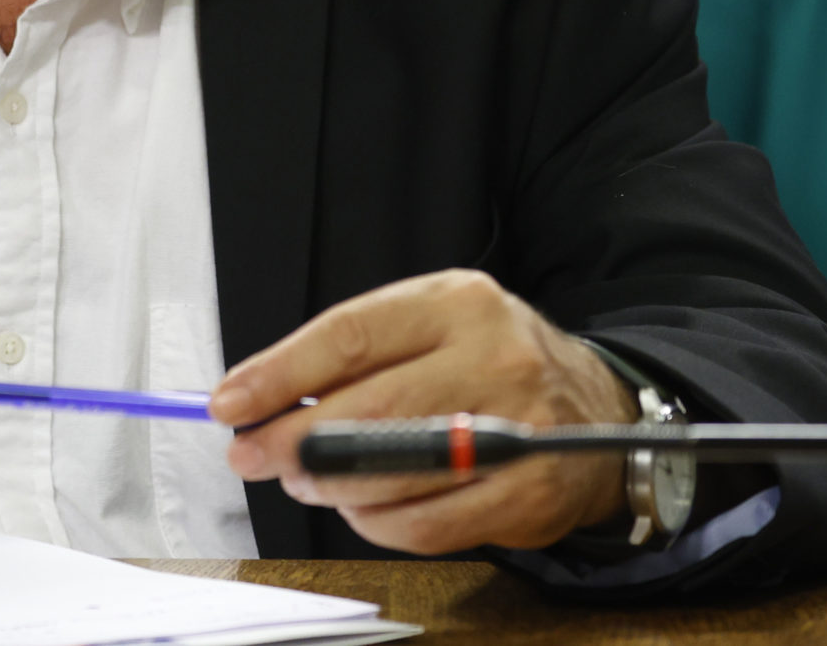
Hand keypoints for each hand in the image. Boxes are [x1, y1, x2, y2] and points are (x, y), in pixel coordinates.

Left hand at [210, 269, 635, 554]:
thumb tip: (261, 401)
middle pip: (366, 408)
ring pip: (392, 473)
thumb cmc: (488, 365)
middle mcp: (494, 356)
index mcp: (457, 302)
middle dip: (291, 440)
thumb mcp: (432, 328)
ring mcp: (518, 427)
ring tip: (305, 482)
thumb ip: (356, 359)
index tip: (231, 402)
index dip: (279, 373)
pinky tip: (361, 510)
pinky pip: (426, 526)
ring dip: (329, 488)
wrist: (594, 408)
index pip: (349, 335)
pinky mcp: (529, 493)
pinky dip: (377, 525)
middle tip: (252, 454)